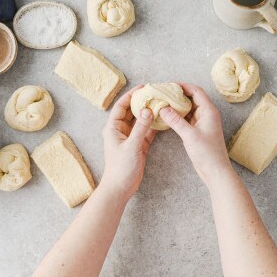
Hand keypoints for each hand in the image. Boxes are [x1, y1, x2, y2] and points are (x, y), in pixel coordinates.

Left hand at [100, 85, 156, 201]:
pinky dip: (154, 126)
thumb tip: (147, 110)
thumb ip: (140, 128)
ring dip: (149, 113)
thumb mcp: (132, 146)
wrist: (120, 188)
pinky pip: (147, 131)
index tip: (143, 88)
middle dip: (142, 102)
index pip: (122, 107)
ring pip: (141, 121)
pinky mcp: (138, 146)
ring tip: (161, 104)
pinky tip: (163, 119)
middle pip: (132, 112)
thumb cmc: (120, 168)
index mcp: (113, 128)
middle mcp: (121, 131)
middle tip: (155, 94)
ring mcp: (130, 138)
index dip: (131, 95)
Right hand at [159, 83, 232, 186]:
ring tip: (163, 102)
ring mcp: (203, 122)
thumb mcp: (189, 135)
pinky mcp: (198, 130)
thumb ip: (175, 120)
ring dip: (177, 105)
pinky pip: (187, 117)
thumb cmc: (207, 153)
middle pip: (192, 97)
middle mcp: (207, 114)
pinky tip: (168, 115)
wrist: (215, 170)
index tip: (169, 85)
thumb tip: (163, 108)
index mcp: (209, 111)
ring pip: (189, 108)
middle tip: (164, 93)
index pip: (196, 91)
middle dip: (178, 94)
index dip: (183, 86)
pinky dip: (178, 115)